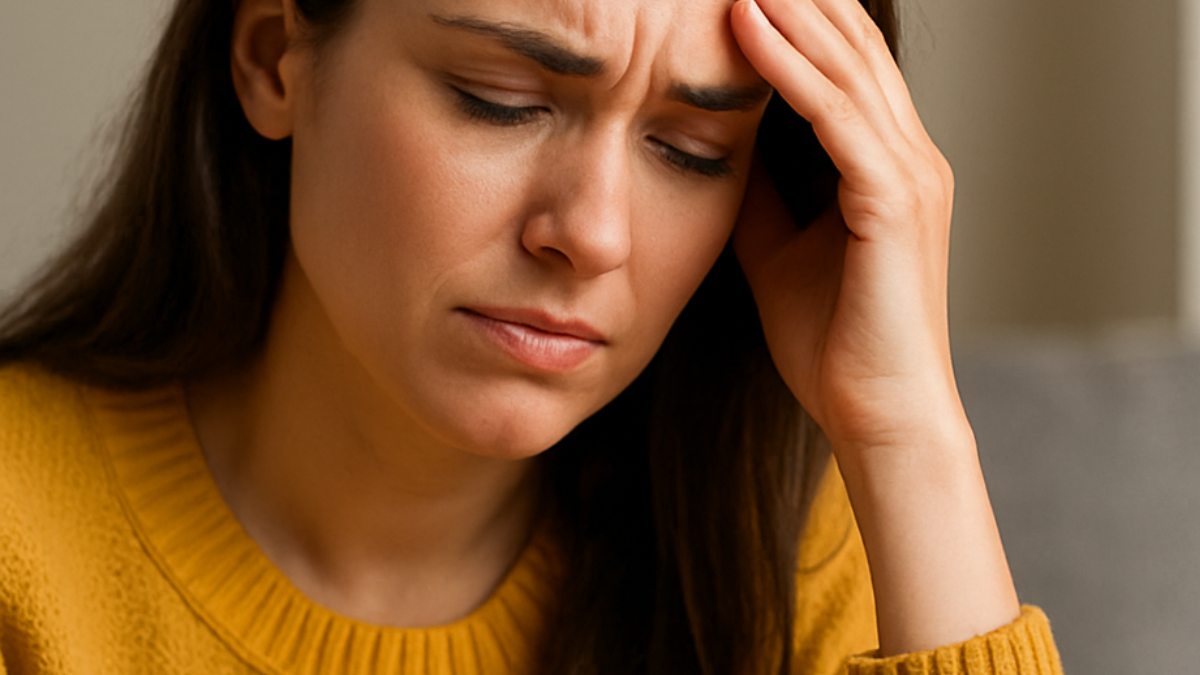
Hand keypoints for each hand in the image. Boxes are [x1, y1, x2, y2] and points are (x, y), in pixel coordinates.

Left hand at [730, 0, 1020, 654]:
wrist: (874, 414)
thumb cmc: (832, 341)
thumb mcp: (778, 247)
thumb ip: (761, 192)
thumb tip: (716, 145)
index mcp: (886, 167)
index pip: (843, 67)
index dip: (796, 20)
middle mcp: (909, 157)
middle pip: (850, 48)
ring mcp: (908, 177)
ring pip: (847, 68)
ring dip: (791, 13)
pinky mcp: (893, 204)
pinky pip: (838, 119)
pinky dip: (793, 70)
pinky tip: (751, 29)